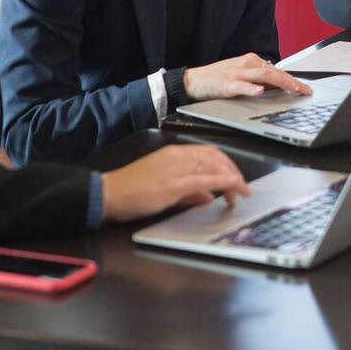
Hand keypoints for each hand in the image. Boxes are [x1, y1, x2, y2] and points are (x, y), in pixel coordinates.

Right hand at [101, 144, 250, 222]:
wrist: (108, 193)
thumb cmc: (131, 191)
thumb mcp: (165, 189)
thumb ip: (189, 192)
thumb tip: (208, 196)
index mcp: (173, 153)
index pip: (209, 153)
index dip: (227, 164)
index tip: (236, 178)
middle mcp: (176, 156)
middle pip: (215, 157)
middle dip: (233, 171)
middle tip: (242, 188)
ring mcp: (174, 168)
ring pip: (212, 166)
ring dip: (231, 179)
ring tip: (239, 193)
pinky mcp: (171, 184)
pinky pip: (203, 179)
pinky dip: (221, 182)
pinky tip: (230, 187)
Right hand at [183, 53, 311, 99]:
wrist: (194, 81)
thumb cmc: (218, 78)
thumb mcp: (242, 75)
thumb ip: (259, 78)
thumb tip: (277, 82)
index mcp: (252, 61)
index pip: (277, 70)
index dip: (293, 79)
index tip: (306, 88)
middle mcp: (247, 64)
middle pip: (274, 71)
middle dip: (292, 82)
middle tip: (306, 91)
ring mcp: (236, 73)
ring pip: (263, 76)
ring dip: (280, 82)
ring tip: (293, 89)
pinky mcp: (226, 84)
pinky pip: (241, 86)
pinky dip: (251, 88)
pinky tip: (260, 91)